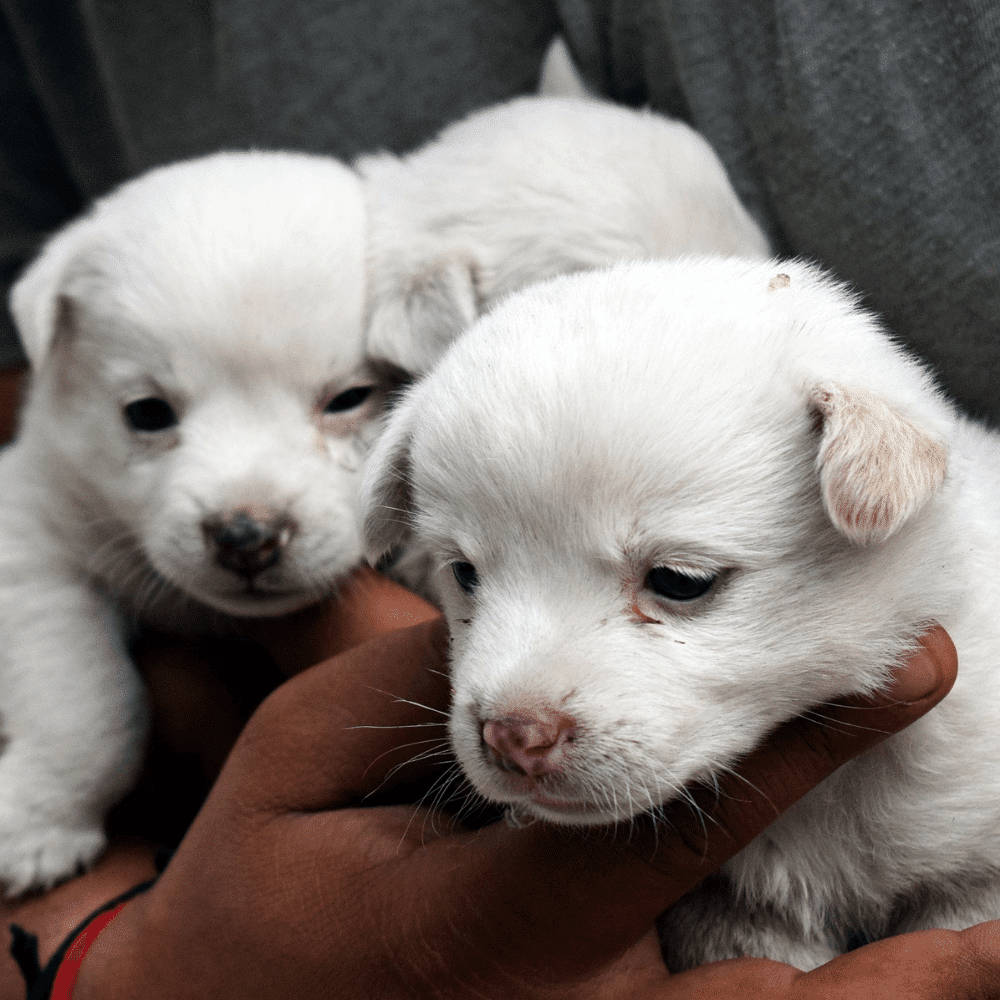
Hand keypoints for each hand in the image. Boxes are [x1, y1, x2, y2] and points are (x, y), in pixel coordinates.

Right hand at [64, 568, 984, 998]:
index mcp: (490, 925)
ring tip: (984, 960)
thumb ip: (403, 690)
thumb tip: (524, 634)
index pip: (667, 822)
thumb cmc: (255, 893)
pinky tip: (861, 995)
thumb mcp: (291, 764)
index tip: (902, 673)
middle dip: (907, 969)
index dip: (798, 746)